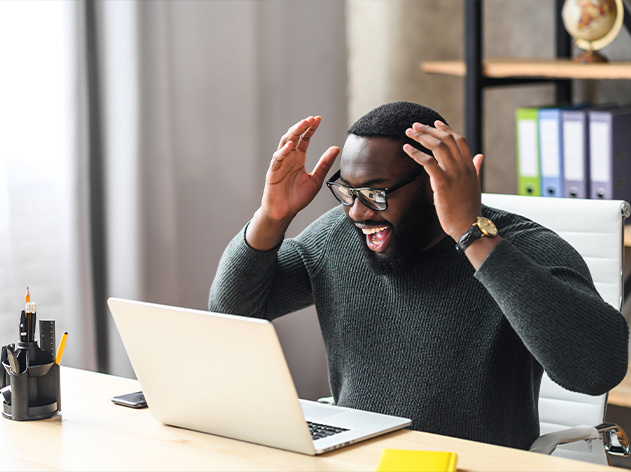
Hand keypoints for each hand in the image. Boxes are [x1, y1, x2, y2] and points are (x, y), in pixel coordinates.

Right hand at [262, 116, 339, 222]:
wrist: (284, 212)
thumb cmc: (297, 197)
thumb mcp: (316, 180)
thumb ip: (324, 164)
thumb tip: (336, 148)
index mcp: (298, 159)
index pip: (304, 139)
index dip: (310, 129)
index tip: (318, 119)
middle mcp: (289, 158)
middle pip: (294, 137)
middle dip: (302, 127)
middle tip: (311, 119)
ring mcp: (280, 164)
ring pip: (285, 143)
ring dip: (293, 133)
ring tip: (302, 125)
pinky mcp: (273, 172)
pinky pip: (277, 159)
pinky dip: (283, 151)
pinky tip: (291, 145)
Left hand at [403, 120, 483, 240]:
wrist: (469, 226)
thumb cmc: (469, 209)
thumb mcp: (475, 185)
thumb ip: (476, 169)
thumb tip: (480, 156)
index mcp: (470, 166)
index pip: (459, 140)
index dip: (447, 130)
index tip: (435, 123)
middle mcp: (463, 166)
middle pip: (446, 139)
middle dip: (429, 130)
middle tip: (415, 126)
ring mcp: (453, 173)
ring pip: (437, 146)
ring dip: (421, 137)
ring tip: (409, 133)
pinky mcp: (442, 182)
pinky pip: (428, 162)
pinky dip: (416, 153)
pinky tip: (406, 148)